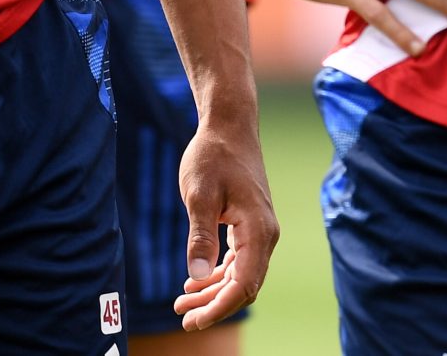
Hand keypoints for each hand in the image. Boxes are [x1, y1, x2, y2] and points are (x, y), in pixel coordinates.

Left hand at [171, 113, 276, 330]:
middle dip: (214, 305)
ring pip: (240, 274)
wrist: (228, 126)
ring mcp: (260, 231)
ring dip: (213, 291)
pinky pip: (238, 260)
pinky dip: (218, 273)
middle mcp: (265, 235)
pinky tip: (195, 282)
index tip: (193, 321)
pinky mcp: (250, 225)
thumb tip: (196, 275)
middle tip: (183, 318)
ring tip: (182, 303)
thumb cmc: (212, 156)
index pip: (244, 284)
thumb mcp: (199, 194)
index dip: (219, 307)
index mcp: (258, 230)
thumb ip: (200, 235)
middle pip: (244, 285)